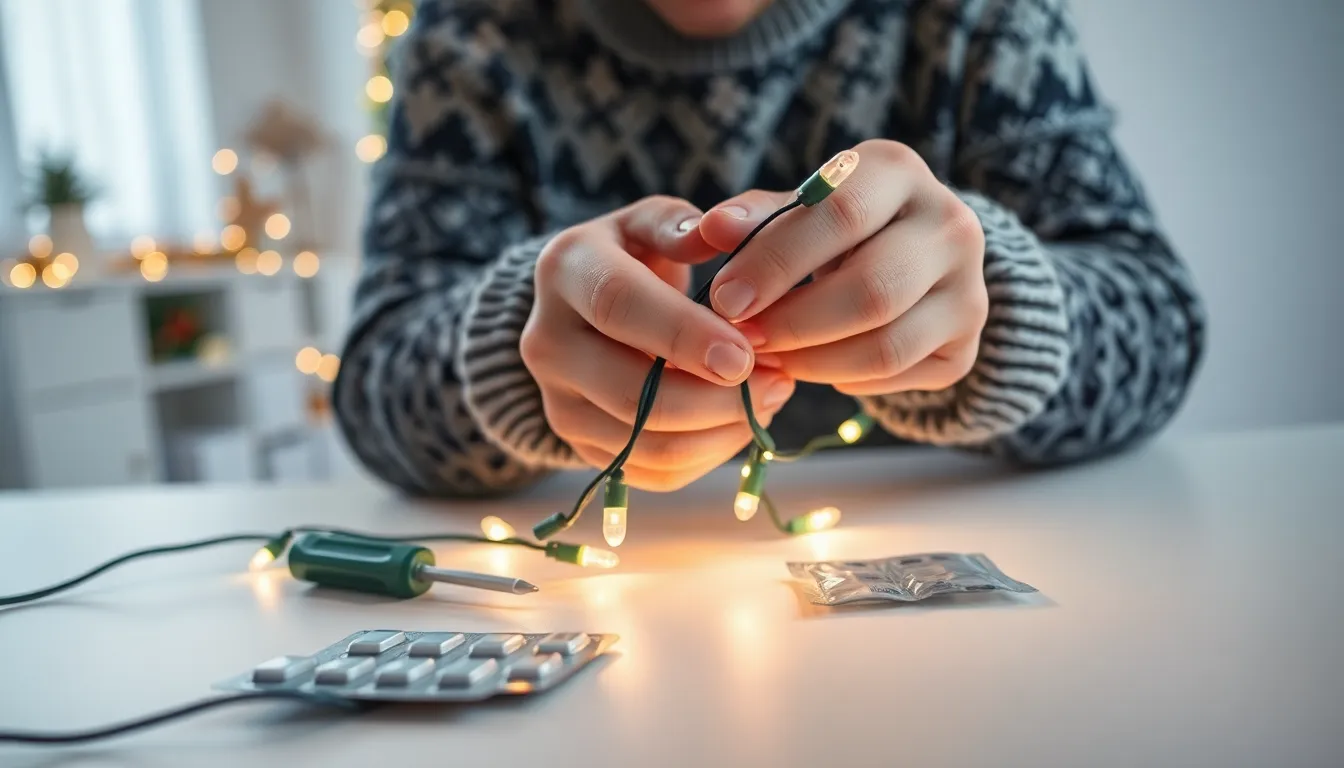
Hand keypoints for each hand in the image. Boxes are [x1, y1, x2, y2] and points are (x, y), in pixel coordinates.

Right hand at [522, 196, 795, 490]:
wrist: (585, 309)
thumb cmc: (634, 256)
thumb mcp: (652, 222)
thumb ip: (681, 225)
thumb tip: (714, 234)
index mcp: (565, 270)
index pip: (617, 306)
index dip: (683, 334)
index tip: (744, 354)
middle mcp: (546, 341)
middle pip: (629, 393)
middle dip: (714, 398)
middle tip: (778, 380)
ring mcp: (558, 402)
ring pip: (643, 443)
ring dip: (720, 431)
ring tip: (769, 397)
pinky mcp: (580, 446)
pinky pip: (651, 473)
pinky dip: (707, 456)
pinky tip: (740, 421)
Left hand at [697, 140, 988, 395]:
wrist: (906, 264)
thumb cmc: (828, 231)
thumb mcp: (793, 211)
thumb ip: (754, 219)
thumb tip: (709, 229)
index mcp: (898, 171)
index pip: (841, 215)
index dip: (776, 262)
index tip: (723, 299)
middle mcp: (950, 225)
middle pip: (871, 290)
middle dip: (793, 323)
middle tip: (742, 341)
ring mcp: (969, 290)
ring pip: (885, 345)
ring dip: (812, 361)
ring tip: (769, 359)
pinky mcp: (966, 348)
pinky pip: (896, 378)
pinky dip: (843, 378)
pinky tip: (813, 365)